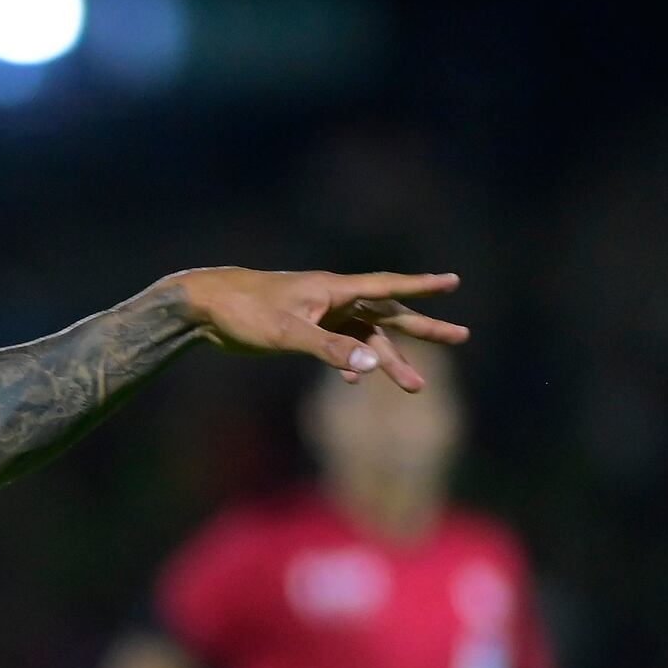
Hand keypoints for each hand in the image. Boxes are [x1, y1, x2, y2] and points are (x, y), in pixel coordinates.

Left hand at [174, 269, 466, 389]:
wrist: (205, 308)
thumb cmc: (245, 313)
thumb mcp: (289, 333)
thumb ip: (330, 349)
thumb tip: (369, 366)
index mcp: (334, 290)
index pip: (388, 287)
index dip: (422, 286)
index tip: (453, 282)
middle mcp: (333, 299)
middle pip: (388, 314)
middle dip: (423, 328)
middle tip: (462, 337)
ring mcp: (320, 314)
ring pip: (366, 336)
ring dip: (388, 360)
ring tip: (415, 385)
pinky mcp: (303, 328)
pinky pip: (340, 344)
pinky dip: (352, 361)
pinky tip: (355, 381)